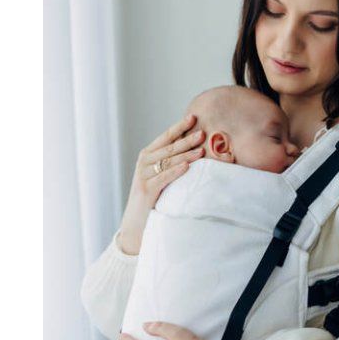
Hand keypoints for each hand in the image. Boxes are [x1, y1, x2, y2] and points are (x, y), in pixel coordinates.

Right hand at [118, 114, 205, 253]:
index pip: (165, 137)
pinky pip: (163, 178)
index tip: (193, 117)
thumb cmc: (152, 198)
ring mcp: (143, 175)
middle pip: (169, 148)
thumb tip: (193, 148)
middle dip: (186, 139)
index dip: (179, 127)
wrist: (136, 222)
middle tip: (202, 133)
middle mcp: (143, 162)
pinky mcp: (145, 190)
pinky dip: (175, 171)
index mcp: (147, 155)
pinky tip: (187, 166)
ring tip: (201, 151)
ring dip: (185, 155)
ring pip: (168, 161)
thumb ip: (170, 162)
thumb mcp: (159, 176)